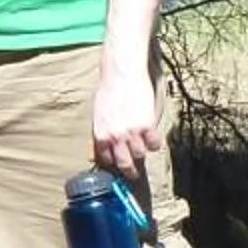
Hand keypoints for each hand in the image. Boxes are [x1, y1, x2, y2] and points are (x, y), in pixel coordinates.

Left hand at [90, 58, 161, 177]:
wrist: (122, 73)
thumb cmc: (108, 90)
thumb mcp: (97, 113)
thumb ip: (98, 133)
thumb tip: (93, 152)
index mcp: (100, 134)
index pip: (106, 160)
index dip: (112, 163)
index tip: (117, 165)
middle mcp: (115, 137)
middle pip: (124, 164)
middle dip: (129, 172)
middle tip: (133, 174)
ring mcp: (132, 132)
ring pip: (140, 155)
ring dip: (142, 153)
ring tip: (143, 148)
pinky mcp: (148, 125)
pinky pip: (155, 145)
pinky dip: (155, 144)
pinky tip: (153, 138)